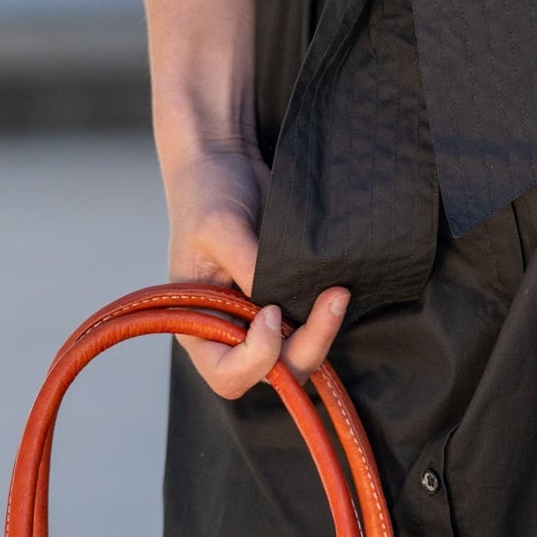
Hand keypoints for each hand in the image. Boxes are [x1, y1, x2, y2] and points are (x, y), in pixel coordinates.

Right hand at [161, 140, 349, 397]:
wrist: (224, 162)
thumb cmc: (206, 193)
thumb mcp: (220, 228)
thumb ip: (249, 268)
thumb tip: (282, 306)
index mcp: (198, 328)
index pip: (228, 374)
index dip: (257, 358)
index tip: (271, 312)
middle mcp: (229, 335)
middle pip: (273, 374)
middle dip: (306, 347)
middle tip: (331, 302)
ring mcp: (259, 323)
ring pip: (298, 358)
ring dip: (322, 334)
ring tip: (338, 294)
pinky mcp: (286, 305)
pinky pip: (310, 330)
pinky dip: (326, 319)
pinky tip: (337, 290)